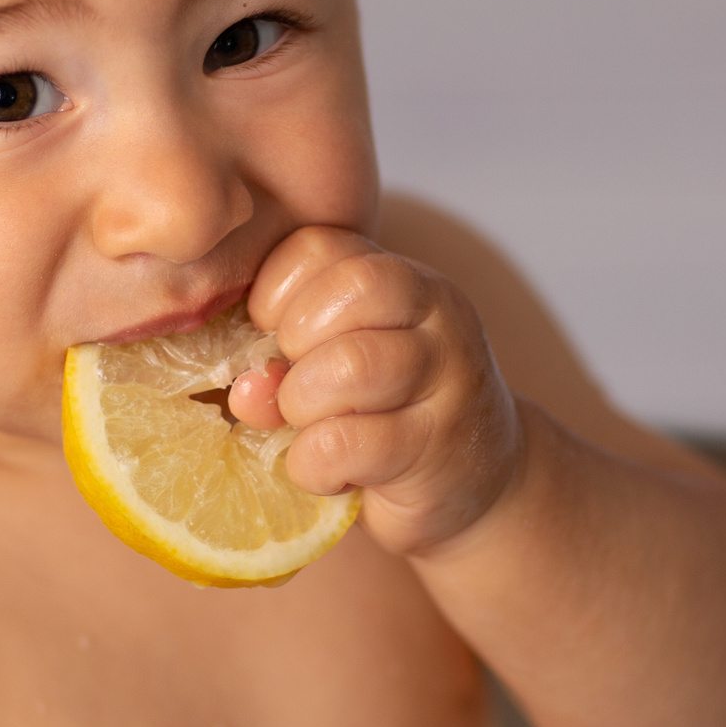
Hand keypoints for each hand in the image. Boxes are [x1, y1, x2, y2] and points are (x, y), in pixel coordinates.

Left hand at [238, 226, 525, 556]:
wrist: (479, 481)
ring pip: (352, 364)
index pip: (320, 246)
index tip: (274, 340)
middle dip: (294, 341)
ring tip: (308, 429)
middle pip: (351, 289)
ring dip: (302, 404)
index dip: (274, 293)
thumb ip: (281, 365)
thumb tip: (246, 388)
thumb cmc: (389, 415)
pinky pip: (347, 443)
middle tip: (294, 385)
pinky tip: (330, 473)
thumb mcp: (332, 372)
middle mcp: (437, 312)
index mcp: (402, 278)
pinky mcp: (440, 446)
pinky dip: (313, 465)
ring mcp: (449, 377)